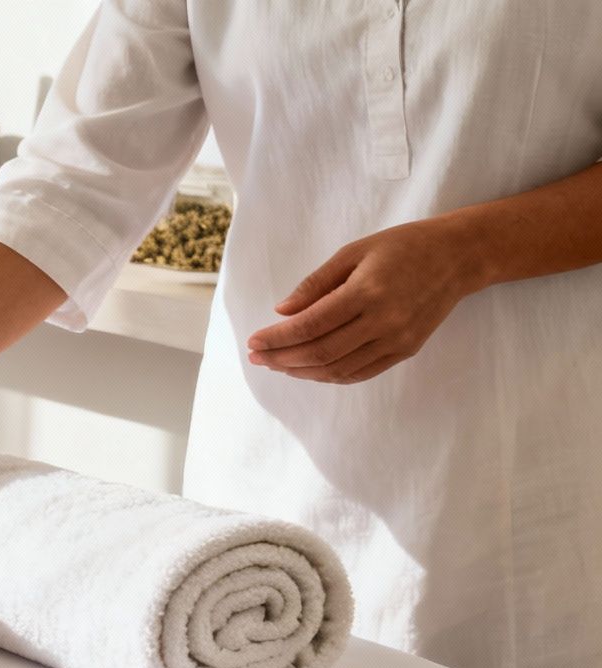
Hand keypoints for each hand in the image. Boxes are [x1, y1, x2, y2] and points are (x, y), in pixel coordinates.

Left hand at [247, 219, 486, 383]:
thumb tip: (281, 311)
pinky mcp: (405, 350)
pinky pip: (360, 372)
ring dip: (302, 371)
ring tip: (277, 364)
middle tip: (257, 357)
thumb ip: (316, 283)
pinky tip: (309, 369)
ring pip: (338, 368)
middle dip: (282, 358)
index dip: (277, 337)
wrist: (459, 257)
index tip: (253, 341)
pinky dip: (330, 375)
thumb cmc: (403, 247)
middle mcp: (383, 321)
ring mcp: (397, 340)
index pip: (310, 325)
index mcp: (367, 292)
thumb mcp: (355, 252)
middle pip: (320, 352)